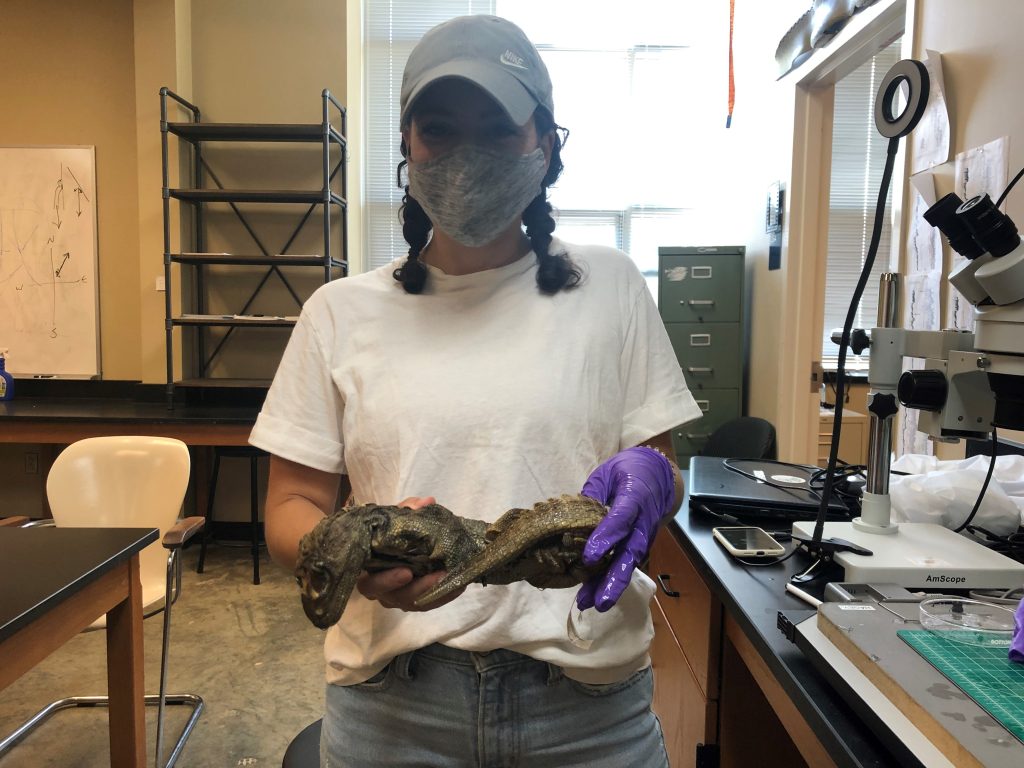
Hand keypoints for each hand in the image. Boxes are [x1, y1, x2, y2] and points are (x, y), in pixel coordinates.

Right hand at [356, 496, 465, 610]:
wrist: (402, 541)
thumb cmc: (391, 531)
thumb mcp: (396, 517)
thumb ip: (408, 509)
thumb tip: (427, 502)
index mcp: (369, 571)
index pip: (369, 584)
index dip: (386, 581)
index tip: (407, 572)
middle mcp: (381, 591)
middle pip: (394, 598)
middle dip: (417, 589)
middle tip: (438, 576)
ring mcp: (397, 597)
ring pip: (413, 603)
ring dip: (434, 593)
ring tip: (451, 578)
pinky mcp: (415, 600)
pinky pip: (428, 603)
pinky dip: (444, 595)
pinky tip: (459, 585)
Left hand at [576, 447, 675, 611]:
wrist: (660, 475)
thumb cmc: (628, 471)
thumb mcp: (607, 473)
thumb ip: (591, 495)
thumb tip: (571, 518)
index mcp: (634, 496)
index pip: (620, 519)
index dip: (606, 538)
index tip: (589, 557)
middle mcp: (643, 520)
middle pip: (630, 552)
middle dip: (614, 578)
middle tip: (598, 601)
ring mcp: (644, 534)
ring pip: (629, 563)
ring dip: (610, 585)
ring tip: (590, 603)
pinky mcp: (641, 543)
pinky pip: (626, 563)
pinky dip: (611, 579)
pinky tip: (594, 594)